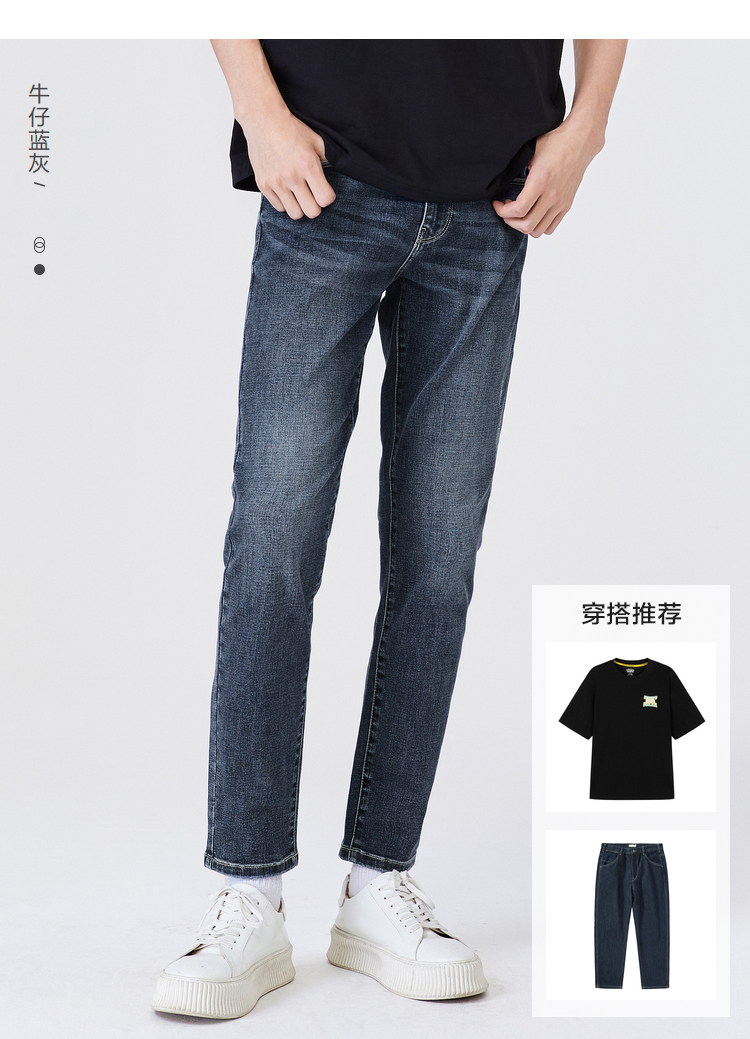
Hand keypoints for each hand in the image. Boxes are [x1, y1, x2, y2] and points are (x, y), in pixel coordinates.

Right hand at [240, 108, 336, 219]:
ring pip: (295, 214)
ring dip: (299, 206)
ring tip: (298, 194)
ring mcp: (276, 182)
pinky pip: (279, 207)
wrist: (263, 120)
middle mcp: (292, 176)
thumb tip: (338, 172)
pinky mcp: (263, 184)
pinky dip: (284, 202)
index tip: (324, 190)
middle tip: (312, 195)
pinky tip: (286, 190)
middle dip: (315, 205)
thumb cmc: (290, 129)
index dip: (328, 197)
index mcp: (308, 165)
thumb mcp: (316, 141)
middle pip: (312, 212)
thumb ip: (328, 159)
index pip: (325, 199)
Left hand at [492, 120, 602, 236]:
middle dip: (510, 221)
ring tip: (519, 212)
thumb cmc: (555, 143)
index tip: (497, 203)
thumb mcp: (531, 152)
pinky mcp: (566, 205)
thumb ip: (516, 169)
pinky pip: (550, 227)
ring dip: (523, 226)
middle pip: (526, 225)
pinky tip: (533, 213)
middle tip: (505, 210)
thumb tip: (500, 180)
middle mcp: (552, 195)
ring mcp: (561, 202)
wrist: (580, 141)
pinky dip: (538, 225)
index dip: (502, 211)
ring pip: (538, 230)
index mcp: (541, 181)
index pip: (518, 210)